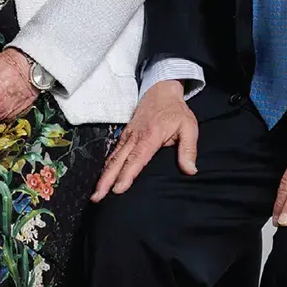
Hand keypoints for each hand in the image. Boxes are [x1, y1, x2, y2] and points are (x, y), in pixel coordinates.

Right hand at [91, 80, 196, 201]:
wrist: (162, 90)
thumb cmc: (176, 111)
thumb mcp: (189, 126)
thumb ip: (188, 149)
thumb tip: (190, 171)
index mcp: (151, 136)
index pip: (137, 158)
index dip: (127, 174)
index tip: (118, 189)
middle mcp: (135, 136)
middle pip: (119, 160)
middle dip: (107, 179)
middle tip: (97, 197)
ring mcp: (128, 134)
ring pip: (113, 157)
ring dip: (104, 174)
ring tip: (95, 193)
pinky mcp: (125, 134)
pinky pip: (114, 151)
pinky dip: (107, 164)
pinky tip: (102, 176)